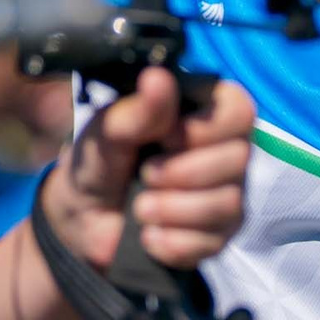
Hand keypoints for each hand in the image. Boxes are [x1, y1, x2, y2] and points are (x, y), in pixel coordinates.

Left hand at [46, 68, 251, 269]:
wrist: (79, 225)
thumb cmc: (96, 165)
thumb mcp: (104, 135)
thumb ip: (135, 111)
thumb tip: (158, 77)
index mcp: (200, 114)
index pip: (239, 110)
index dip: (204, 129)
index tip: (164, 138)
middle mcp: (223, 151)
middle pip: (238, 158)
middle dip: (182, 173)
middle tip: (145, 175)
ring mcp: (225, 194)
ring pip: (228, 202)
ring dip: (173, 210)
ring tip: (139, 208)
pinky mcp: (218, 235)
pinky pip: (213, 241)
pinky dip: (172, 242)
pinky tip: (148, 235)